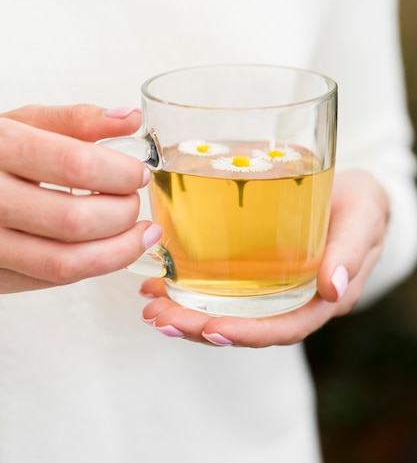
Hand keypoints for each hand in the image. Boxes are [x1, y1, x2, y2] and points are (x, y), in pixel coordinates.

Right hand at [0, 104, 160, 292]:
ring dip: (118, 251)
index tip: (137, 174)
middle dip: (122, 213)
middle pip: (74, 219)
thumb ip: (76, 120)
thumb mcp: (22, 124)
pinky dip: (92, 265)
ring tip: (139, 233)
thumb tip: (130, 118)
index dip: (119, 173)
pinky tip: (109, 247)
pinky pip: (52, 280)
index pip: (75, 165)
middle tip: (133, 201)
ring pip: (66, 262)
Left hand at [140, 169, 388, 346]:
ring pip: (228, 309)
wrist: (351, 193)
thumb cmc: (360, 204)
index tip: (210, 328)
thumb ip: (351, 251)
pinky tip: (161, 279)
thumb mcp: (364, 218)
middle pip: (246, 324)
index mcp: (322, 297)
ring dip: (187, 312)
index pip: (284, 326)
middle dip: (199, 326)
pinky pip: (222, 285)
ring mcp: (272, 286)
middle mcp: (293, 299)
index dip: (248, 333)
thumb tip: (332, 289)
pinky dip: (189, 285)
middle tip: (159, 318)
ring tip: (151, 304)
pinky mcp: (257, 268)